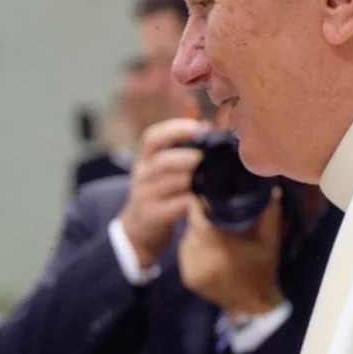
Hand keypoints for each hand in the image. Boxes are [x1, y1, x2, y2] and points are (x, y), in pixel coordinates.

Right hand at [116, 118, 208, 268]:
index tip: (199, 128)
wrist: (139, 226)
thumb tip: (208, 127)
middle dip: (190, 158)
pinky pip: (178, 205)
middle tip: (209, 158)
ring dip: (195, 179)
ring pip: (173, 183)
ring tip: (213, 178)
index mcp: (144, 157)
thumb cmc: (160, 189)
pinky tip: (207, 198)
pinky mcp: (153, 215)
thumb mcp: (162, 167)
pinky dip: (195, 200)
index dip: (175, 129)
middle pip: (164, 161)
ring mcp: (145, 196)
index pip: (152, 137)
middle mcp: (141, 174)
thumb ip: (181, 147)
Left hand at [177, 191, 285, 316]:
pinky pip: (185, 252)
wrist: (253, 305)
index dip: (199, 203)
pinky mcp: (188, 278)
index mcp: (220, 248)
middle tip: (211, 210)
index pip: (197, 217)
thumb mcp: (270, 240)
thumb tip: (271, 188)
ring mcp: (192, 271)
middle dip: (200, 217)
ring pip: (186, 238)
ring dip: (196, 232)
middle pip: (191, 226)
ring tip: (212, 230)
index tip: (206, 194)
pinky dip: (194, 247)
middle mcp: (202, 260)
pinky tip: (208, 248)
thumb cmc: (263, 269)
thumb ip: (269, 213)